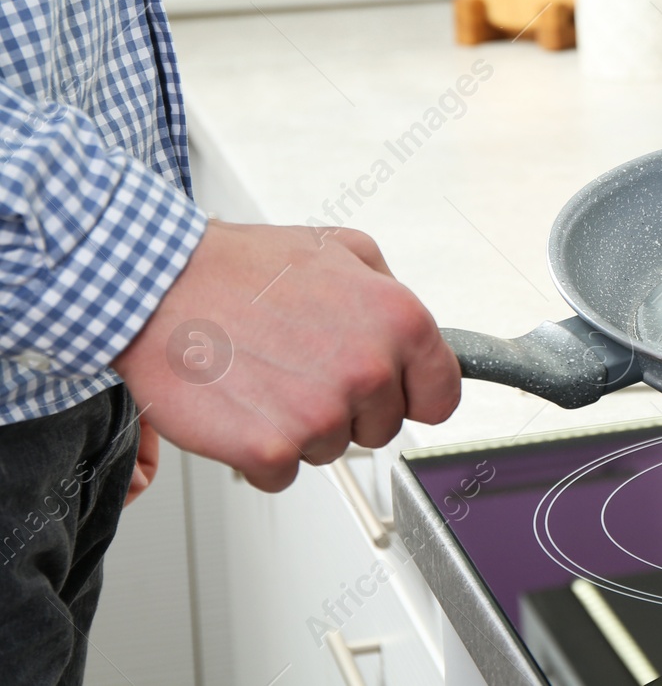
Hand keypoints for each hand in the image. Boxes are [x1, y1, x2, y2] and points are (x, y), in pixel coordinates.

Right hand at [111, 222, 460, 491]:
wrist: (157, 286)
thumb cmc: (241, 267)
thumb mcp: (340, 248)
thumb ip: (388, 290)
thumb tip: (416, 334)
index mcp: (399, 320)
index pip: (442, 394)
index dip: (414, 394)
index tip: (396, 393)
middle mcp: (369, 369)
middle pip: (384, 427)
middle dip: (350, 406)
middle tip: (303, 367)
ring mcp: (321, 414)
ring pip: (333, 449)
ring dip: (302, 426)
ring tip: (266, 376)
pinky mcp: (271, 450)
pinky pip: (285, 474)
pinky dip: (261, 452)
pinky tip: (242, 407)